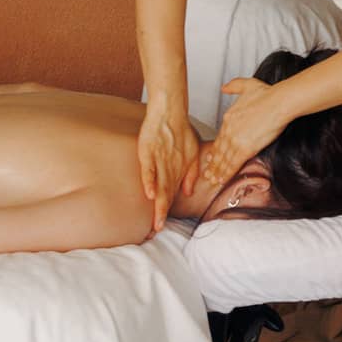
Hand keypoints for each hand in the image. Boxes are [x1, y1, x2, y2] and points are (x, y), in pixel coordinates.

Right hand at [137, 102, 202, 232]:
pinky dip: (150, 181)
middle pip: (165, 195)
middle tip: (157, 230)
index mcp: (177, 171)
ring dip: (158, 204)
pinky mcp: (149, 152)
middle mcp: (169, 168)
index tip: (161, 228)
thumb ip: (191, 173)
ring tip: (155, 220)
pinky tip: (151, 193)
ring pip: (159, 185)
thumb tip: (187, 193)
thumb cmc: (182, 132)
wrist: (171, 112)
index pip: (171, 195)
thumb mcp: (192, 154)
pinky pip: (149, 168)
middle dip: (161, 214)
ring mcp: (159, 161)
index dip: (166, 212)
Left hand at [197, 78, 290, 187]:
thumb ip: (234, 86)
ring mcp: (235, 140)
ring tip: (213, 180)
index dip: (215, 149)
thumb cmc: (267, 95)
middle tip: (208, 174)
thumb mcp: (246, 85)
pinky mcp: (245, 149)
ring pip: (224, 160)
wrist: (278, 103)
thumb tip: (224, 88)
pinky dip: (226, 174)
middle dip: (213, 164)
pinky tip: (222, 180)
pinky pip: (233, 164)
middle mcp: (229, 130)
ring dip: (218, 172)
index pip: (220, 137)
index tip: (211, 156)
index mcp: (229, 118)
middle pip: (219, 150)